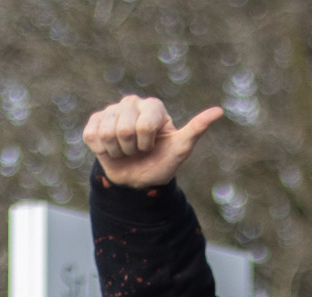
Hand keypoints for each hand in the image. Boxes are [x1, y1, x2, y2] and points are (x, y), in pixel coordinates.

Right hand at [82, 95, 223, 188]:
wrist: (138, 180)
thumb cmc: (162, 162)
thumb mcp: (181, 149)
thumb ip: (196, 129)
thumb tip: (219, 111)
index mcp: (153, 106)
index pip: (143, 125)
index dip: (146, 142)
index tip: (151, 146)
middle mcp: (132, 103)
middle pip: (123, 129)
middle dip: (131, 148)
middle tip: (137, 151)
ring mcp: (111, 111)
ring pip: (106, 132)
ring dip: (117, 150)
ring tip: (125, 151)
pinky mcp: (94, 122)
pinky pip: (92, 135)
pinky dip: (102, 150)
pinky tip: (111, 149)